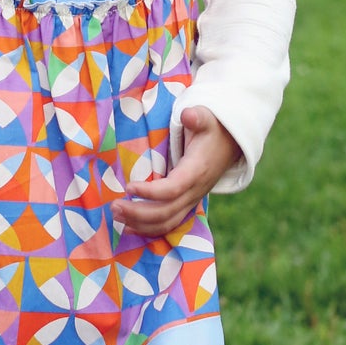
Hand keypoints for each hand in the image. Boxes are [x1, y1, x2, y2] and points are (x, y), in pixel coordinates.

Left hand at [113, 107, 241, 238]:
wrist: (230, 145)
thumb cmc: (213, 130)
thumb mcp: (208, 119)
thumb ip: (198, 117)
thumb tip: (188, 115)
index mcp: (196, 171)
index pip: (173, 189)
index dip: (150, 192)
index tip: (128, 187)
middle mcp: (195, 191)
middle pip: (166, 212)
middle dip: (138, 212)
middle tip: (114, 206)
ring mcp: (191, 200)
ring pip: (167, 222)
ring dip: (141, 223)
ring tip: (116, 215)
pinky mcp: (187, 204)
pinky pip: (169, 223)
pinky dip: (149, 229)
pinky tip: (129, 226)